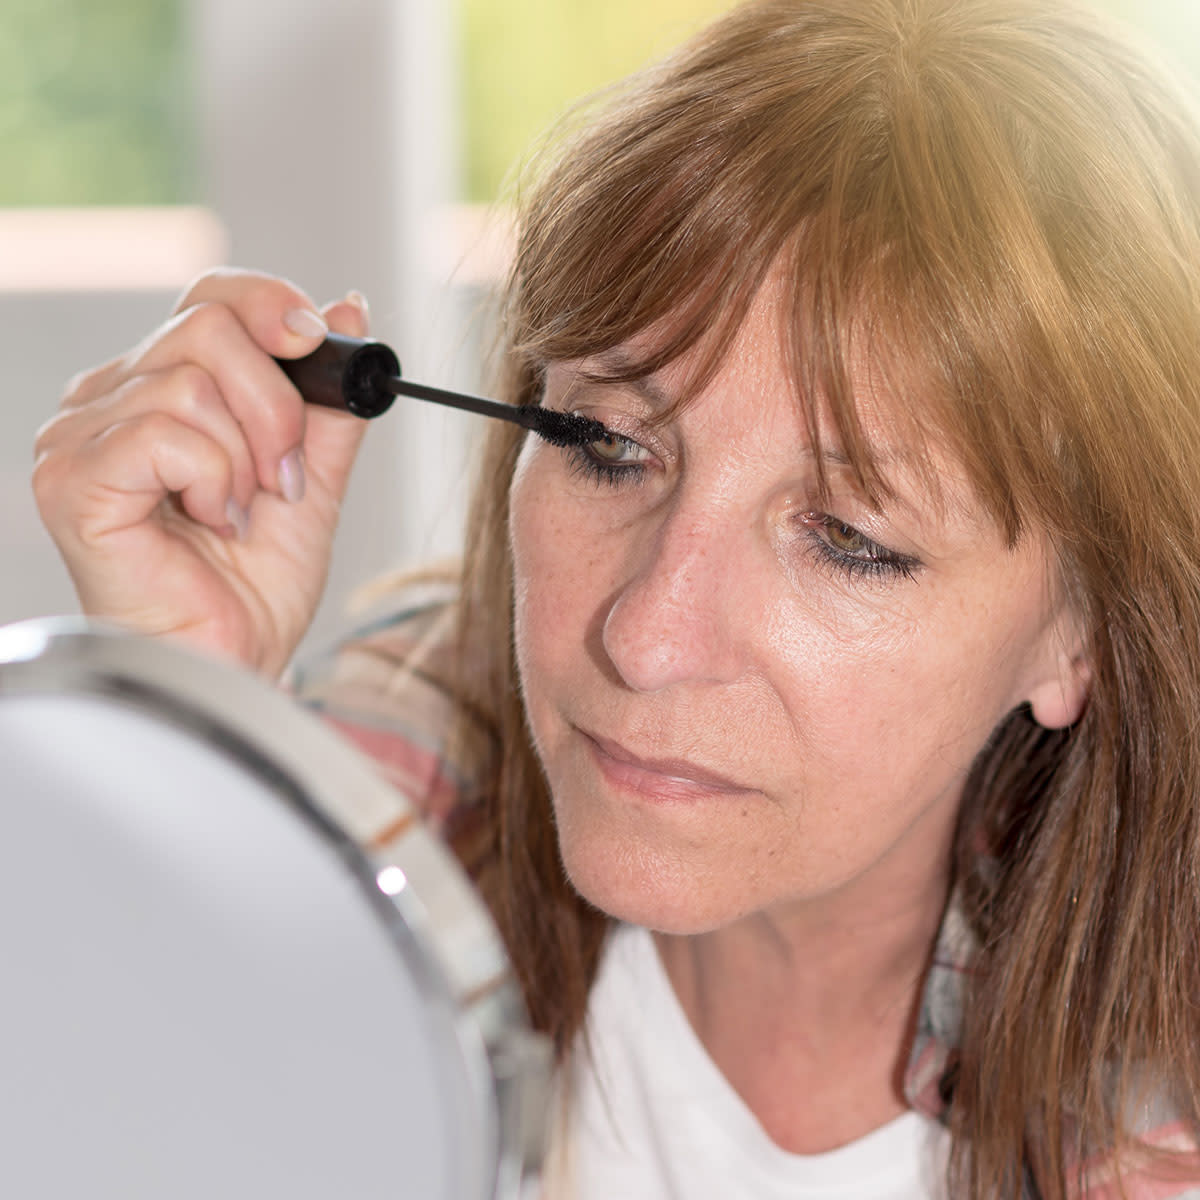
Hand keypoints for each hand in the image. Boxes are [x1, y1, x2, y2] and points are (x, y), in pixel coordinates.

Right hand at [33, 268, 370, 675]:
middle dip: (276, 408)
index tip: (318, 345)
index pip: (208, 299)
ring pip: (190, 383)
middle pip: (207, 327)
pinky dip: (212, 480)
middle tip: (284, 478)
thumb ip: (328, 403)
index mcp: (160, 389)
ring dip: (245, 458)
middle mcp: (109, 400)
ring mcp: (80, 436)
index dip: (270, 307)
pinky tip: (210, 522)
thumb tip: (348, 308)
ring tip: (239, 515)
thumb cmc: (255, 586)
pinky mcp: (71, 480)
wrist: (236, 660)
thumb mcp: (314, 477)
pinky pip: (163, 433)